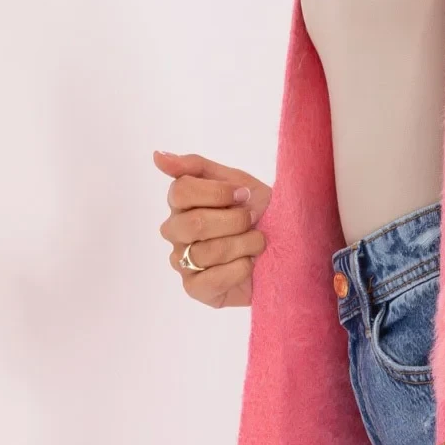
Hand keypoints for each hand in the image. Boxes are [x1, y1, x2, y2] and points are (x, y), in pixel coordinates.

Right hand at [154, 150, 271, 308]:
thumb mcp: (236, 180)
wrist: (286, 246)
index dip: (218, 193)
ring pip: (206, 251)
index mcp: (181, 203)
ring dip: (244, 245)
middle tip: (251, 220)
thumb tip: (157, 156)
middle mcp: (176, 232)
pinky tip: (249, 264)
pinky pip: (212, 279)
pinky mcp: (195, 289)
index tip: (243, 195)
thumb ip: (196, 166)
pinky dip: (240, 269)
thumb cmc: (259, 212)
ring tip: (257, 243)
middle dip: (234, 221)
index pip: (181, 191)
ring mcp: (182, 262)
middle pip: (194, 223)